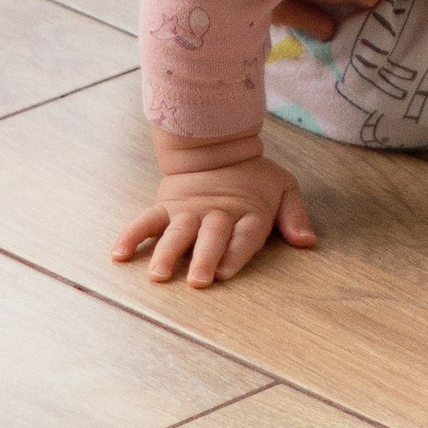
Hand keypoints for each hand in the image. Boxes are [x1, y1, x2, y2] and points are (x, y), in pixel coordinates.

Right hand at [116, 143, 317, 286]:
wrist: (216, 146)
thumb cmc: (253, 177)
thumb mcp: (283, 188)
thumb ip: (294, 215)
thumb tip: (307, 242)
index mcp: (247, 212)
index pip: (244, 234)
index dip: (235, 252)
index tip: (226, 272)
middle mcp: (217, 214)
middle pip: (211, 236)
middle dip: (204, 258)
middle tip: (198, 281)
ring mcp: (189, 211)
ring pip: (178, 232)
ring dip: (168, 253)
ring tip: (158, 275)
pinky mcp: (167, 206)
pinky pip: (147, 221)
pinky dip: (132, 235)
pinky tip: (119, 254)